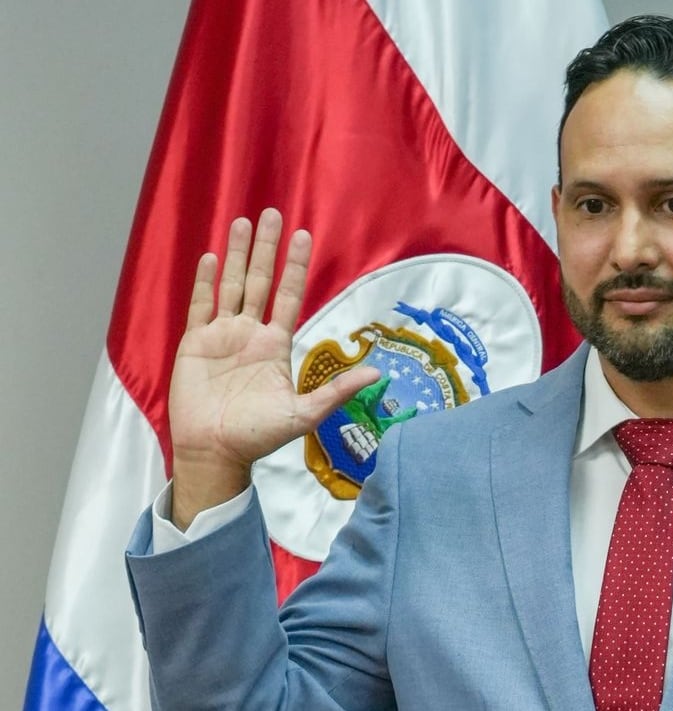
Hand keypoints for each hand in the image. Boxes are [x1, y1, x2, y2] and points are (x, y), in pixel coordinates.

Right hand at [168, 208, 378, 529]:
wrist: (214, 452)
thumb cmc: (257, 436)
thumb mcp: (303, 414)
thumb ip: (337, 391)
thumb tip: (377, 374)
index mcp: (276, 344)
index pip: (290, 295)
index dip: (296, 266)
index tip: (303, 235)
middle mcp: (250, 332)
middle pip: (259, 280)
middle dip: (265, 248)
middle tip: (271, 213)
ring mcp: (221, 335)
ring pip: (230, 286)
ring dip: (235, 254)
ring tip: (241, 222)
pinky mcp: (194, 343)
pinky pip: (200, 306)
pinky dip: (204, 282)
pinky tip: (210, 258)